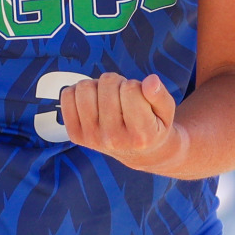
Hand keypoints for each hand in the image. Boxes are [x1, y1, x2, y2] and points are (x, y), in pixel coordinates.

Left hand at [60, 72, 180, 171]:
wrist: (139, 153)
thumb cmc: (154, 126)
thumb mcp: (166, 112)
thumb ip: (160, 95)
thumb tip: (150, 80)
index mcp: (140, 135)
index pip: (131, 89)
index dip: (135, 85)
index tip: (139, 97)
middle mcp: (114, 140)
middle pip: (107, 84)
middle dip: (117, 82)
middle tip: (123, 96)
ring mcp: (92, 138)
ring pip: (85, 87)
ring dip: (97, 85)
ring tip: (108, 97)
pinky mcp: (75, 135)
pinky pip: (67, 96)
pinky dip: (78, 91)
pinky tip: (93, 101)